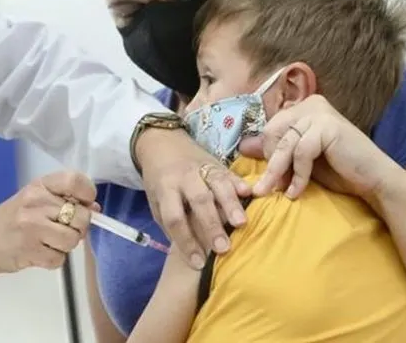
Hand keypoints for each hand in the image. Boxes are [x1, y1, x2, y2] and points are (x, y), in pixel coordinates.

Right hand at [0, 170, 96, 276]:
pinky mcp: (31, 250)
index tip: (84, 204)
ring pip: (73, 239)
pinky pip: (60, 259)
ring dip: (66, 245)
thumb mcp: (34, 200)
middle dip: (78, 227)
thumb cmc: (10, 220)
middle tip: (63, 229)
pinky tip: (39, 252)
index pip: (75, 180)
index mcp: (39, 186)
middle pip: (81, 216)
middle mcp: (36, 203)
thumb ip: (63, 200)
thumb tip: (94, 208)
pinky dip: (53, 260)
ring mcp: (33, 227)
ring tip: (49, 242)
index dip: (87, 194)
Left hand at [134, 128, 251, 269]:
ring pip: (217, 184)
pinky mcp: (217, 162)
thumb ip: (169, 222)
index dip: (185, 241)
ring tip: (241, 224)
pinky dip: (240, 183)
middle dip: (211, 225)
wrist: (161, 143)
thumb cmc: (159, 179)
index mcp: (164, 188)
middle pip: (198, 201)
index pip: (174, 217)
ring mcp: (201, 168)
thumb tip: (189, 249)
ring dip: (230, 204)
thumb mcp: (155, 200)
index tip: (198, 263)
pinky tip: (250, 194)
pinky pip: (230, 173)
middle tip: (224, 248)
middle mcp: (184, 177)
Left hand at [238, 95, 405, 201]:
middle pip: (273, 133)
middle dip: (271, 163)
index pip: (270, 128)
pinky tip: (297, 192)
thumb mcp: (300, 160)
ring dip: (279, 172)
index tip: (268, 179)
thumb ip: (277, 151)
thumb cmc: (339, 170)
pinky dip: (298, 175)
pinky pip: (301, 152)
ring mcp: (320, 112)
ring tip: (278, 193)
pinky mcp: (328, 126)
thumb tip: (244, 147)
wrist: (375, 180)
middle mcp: (311, 104)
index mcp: (303, 108)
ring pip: (285, 144)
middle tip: (269, 189)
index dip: (268, 154)